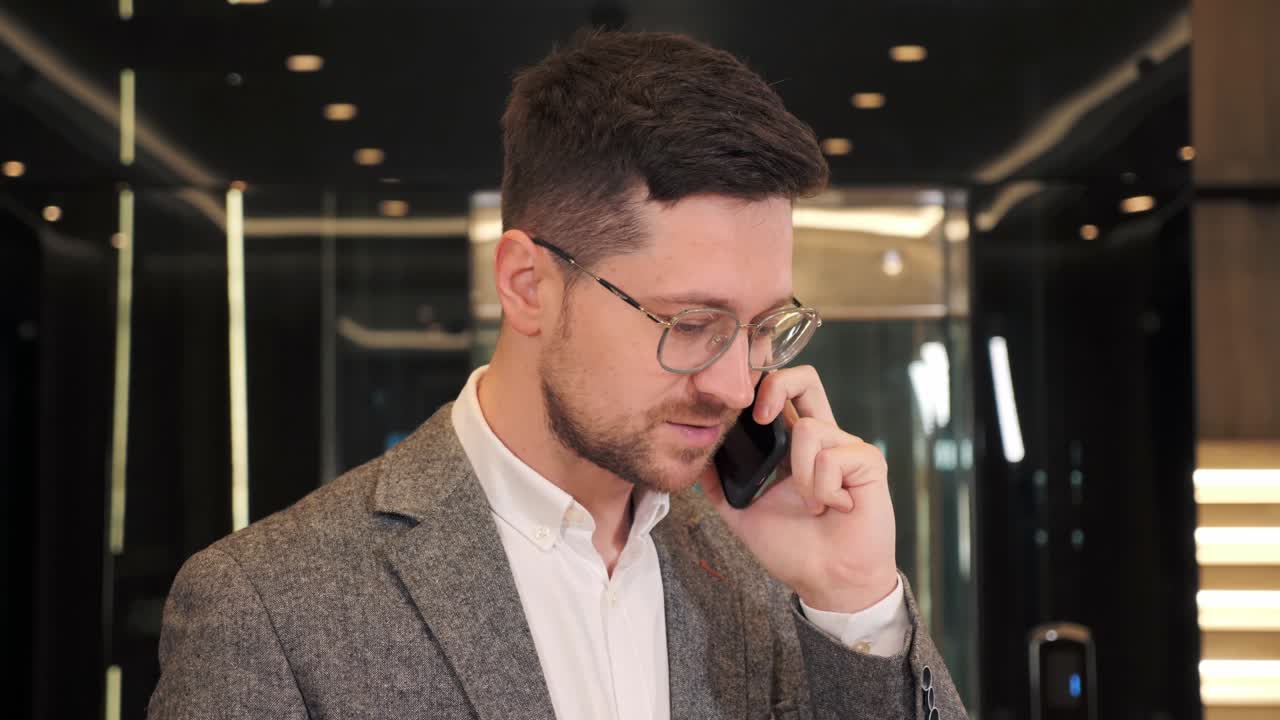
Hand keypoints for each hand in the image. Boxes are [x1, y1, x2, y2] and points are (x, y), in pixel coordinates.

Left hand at [700, 365, 897, 612]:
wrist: (827, 582)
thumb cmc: (794, 549)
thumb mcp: (744, 513)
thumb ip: (720, 485)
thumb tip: (695, 459)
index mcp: (793, 446)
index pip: (782, 394)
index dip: (762, 385)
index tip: (738, 409)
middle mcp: (822, 439)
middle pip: (805, 380)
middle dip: (778, 386)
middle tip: (760, 417)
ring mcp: (846, 448)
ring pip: (810, 429)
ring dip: (801, 476)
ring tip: (812, 505)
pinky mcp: (868, 462)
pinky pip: (832, 458)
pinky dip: (822, 489)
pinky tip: (834, 508)